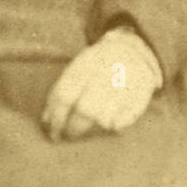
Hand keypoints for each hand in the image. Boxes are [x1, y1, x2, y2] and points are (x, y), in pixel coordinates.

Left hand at [41, 27, 161, 141]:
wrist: (133, 49)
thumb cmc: (96, 65)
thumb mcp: (77, 67)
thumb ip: (61, 90)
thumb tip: (45, 121)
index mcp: (85, 64)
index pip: (65, 94)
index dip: (56, 117)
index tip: (51, 131)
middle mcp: (105, 73)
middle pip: (85, 109)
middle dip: (73, 128)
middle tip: (67, 136)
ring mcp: (125, 84)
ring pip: (104, 117)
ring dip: (92, 130)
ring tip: (85, 132)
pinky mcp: (141, 95)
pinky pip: (128, 118)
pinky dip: (118, 125)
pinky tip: (111, 127)